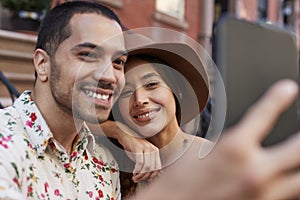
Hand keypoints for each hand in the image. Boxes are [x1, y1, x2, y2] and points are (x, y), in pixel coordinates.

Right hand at [94, 120, 161, 182]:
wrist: (125, 134)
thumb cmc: (133, 146)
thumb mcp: (142, 155)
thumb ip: (147, 164)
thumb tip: (149, 177)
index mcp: (155, 151)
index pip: (158, 168)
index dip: (152, 176)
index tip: (145, 180)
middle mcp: (153, 149)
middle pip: (153, 169)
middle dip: (145, 177)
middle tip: (138, 180)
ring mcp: (146, 148)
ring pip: (147, 167)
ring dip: (140, 175)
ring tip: (135, 177)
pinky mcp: (138, 148)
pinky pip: (140, 163)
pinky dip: (137, 170)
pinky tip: (133, 172)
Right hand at [132, 79, 299, 199]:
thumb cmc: (182, 179)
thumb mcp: (200, 149)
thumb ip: (229, 143)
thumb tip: (246, 139)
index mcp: (234, 148)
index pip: (264, 114)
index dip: (278, 98)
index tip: (288, 89)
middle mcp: (253, 171)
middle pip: (299, 148)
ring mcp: (262, 194)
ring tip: (297, 159)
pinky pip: (288, 196)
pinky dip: (290, 185)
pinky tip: (288, 180)